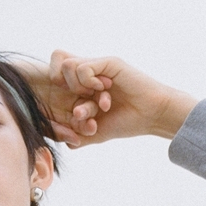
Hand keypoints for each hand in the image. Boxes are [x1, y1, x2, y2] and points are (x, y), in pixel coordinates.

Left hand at [17, 53, 197, 147]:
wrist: (151, 116)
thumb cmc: (126, 123)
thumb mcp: (96, 133)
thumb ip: (79, 137)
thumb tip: (65, 143)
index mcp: (81, 86)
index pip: (54, 73)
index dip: (55, 90)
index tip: (71, 109)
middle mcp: (88, 72)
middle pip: (57, 65)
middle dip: (64, 92)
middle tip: (83, 107)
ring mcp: (98, 66)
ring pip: (68, 67)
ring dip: (79, 89)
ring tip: (99, 102)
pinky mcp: (108, 63)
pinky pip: (83, 67)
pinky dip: (89, 83)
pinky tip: (106, 94)